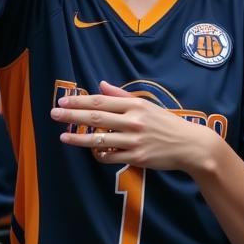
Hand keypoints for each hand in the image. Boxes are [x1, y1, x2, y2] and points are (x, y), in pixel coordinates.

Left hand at [52, 79, 218, 173]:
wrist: (190, 145)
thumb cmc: (166, 123)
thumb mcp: (146, 105)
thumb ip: (122, 95)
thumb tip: (101, 85)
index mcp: (135, 105)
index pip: (101, 101)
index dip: (79, 101)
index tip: (62, 101)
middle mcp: (133, 121)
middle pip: (96, 117)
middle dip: (72, 115)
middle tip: (53, 113)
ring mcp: (134, 141)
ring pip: (99, 139)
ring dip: (78, 138)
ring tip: (63, 137)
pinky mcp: (137, 158)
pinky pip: (111, 157)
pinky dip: (99, 154)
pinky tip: (93, 151)